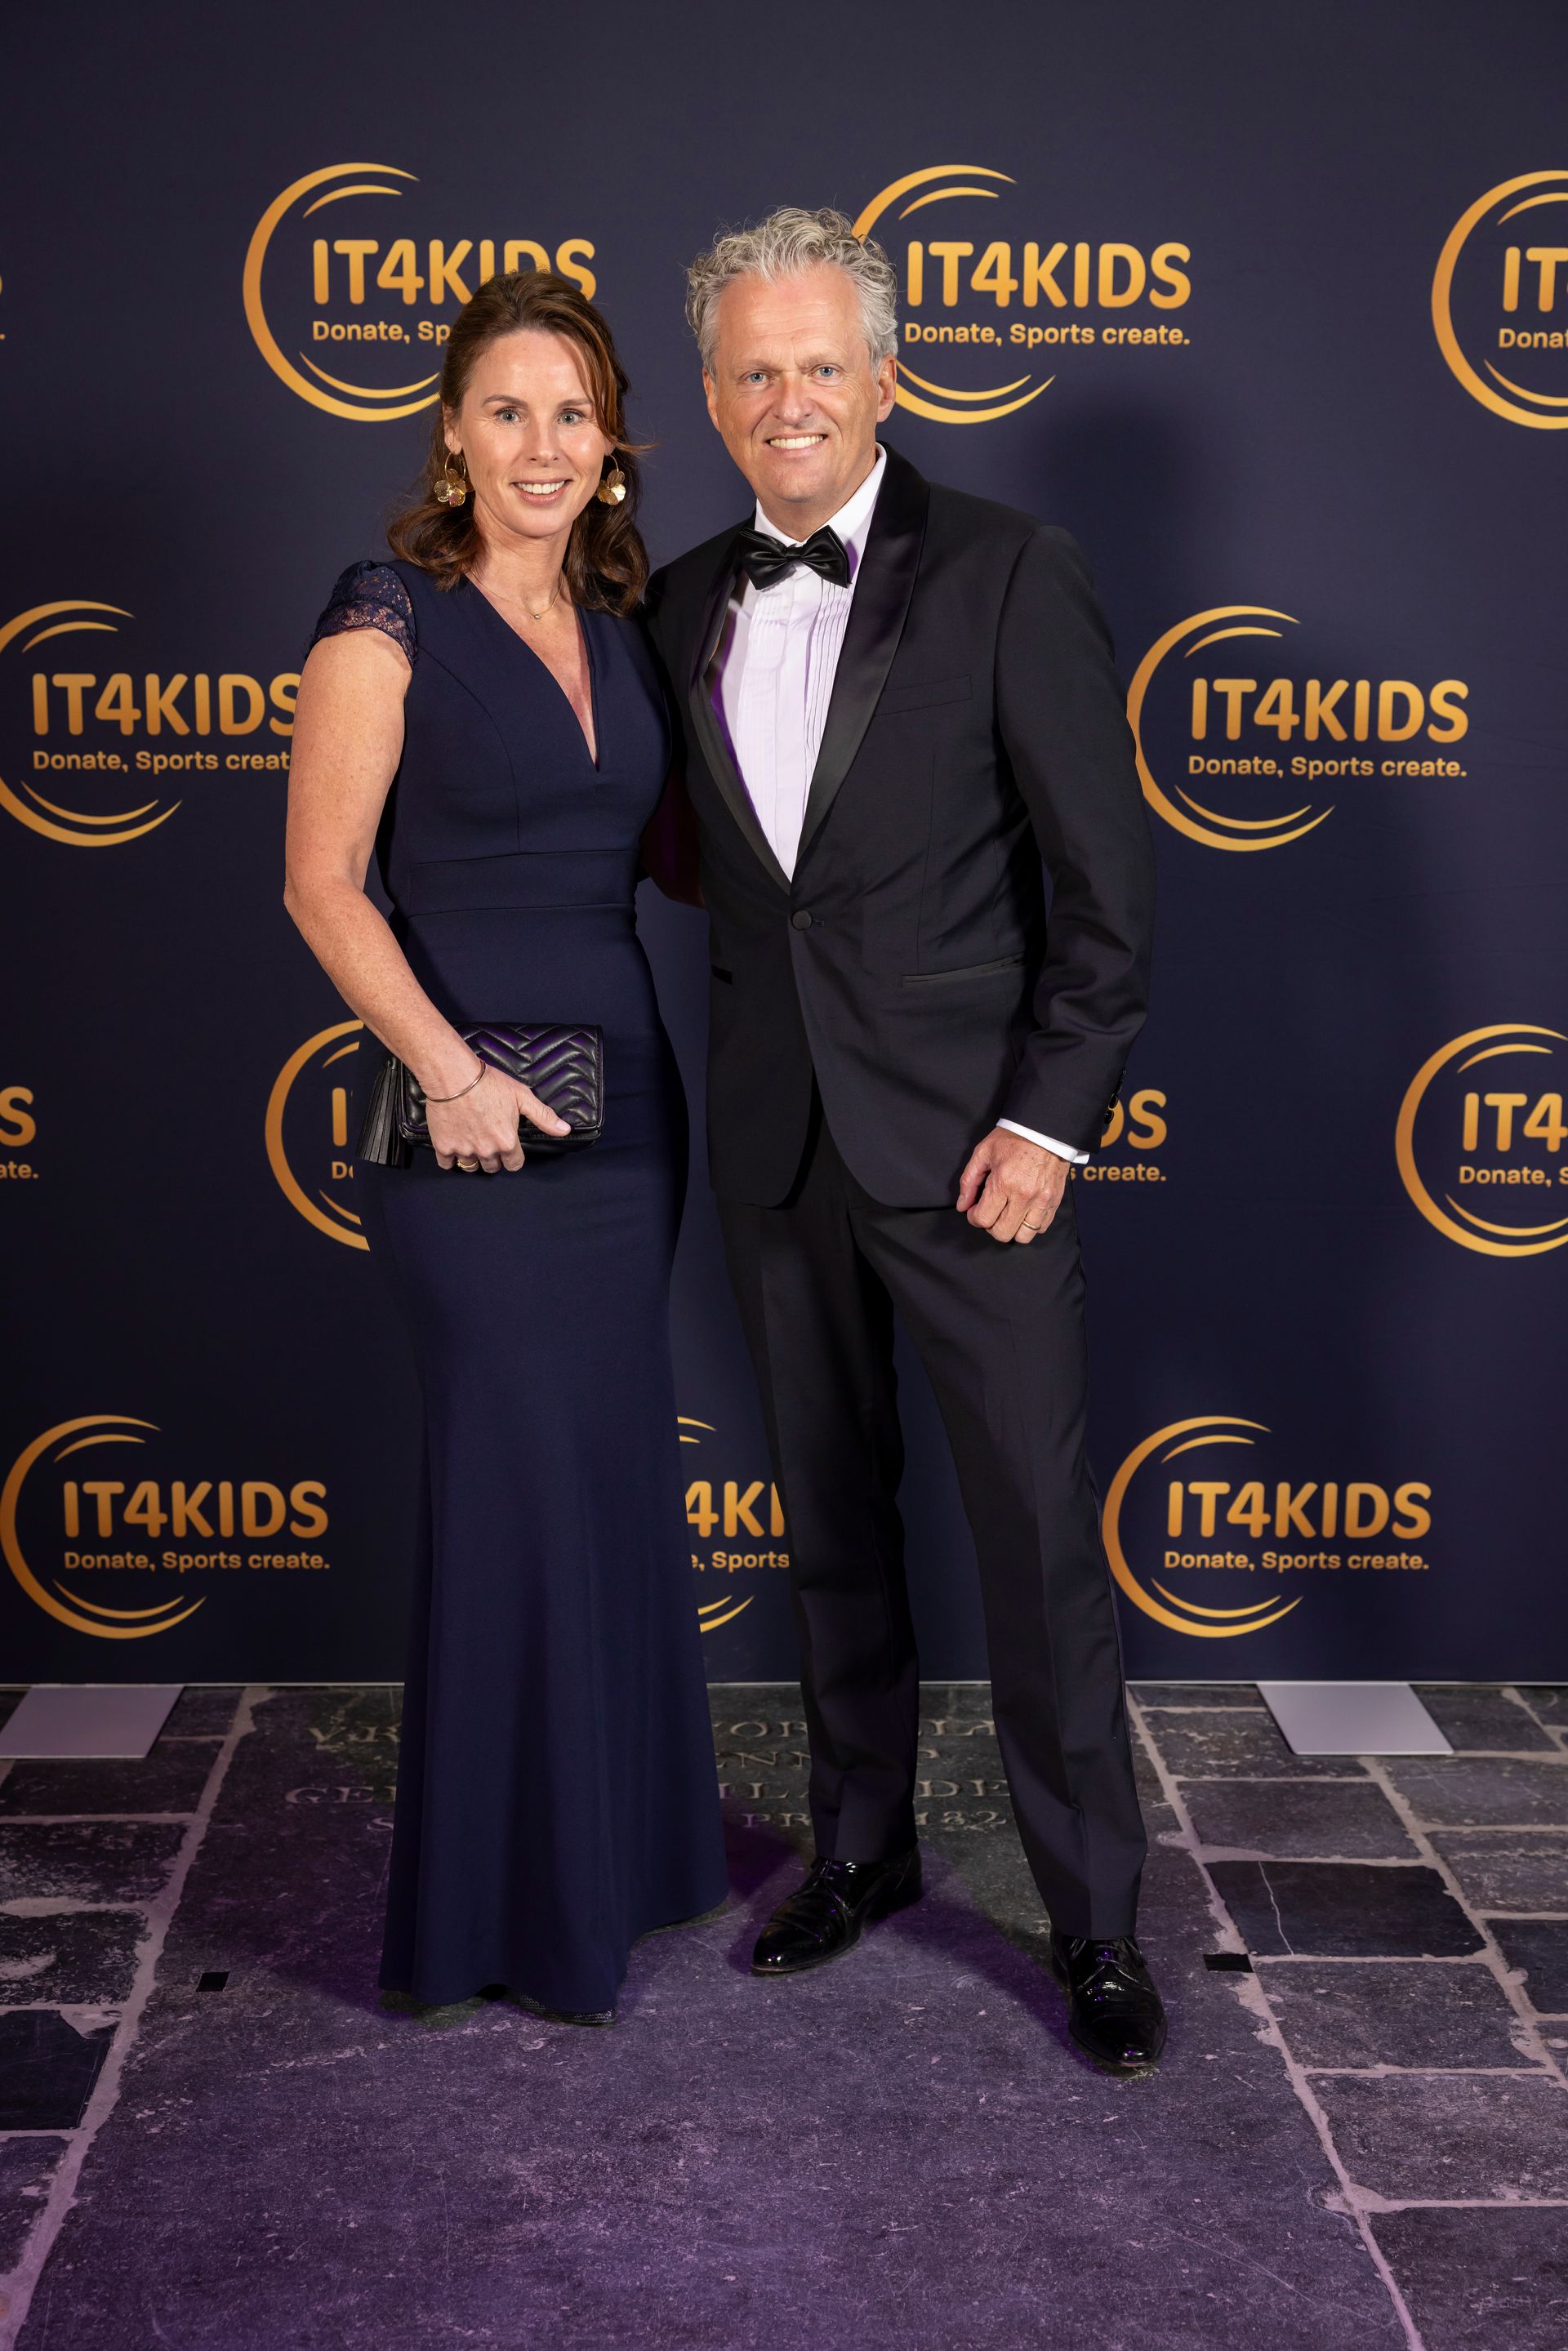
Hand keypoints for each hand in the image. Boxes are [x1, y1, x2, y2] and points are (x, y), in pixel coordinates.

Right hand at [427, 1066, 570, 1173]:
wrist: (454, 1076)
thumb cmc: (488, 1083)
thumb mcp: (522, 1096)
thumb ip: (543, 1116)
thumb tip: (565, 1130)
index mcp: (507, 1142)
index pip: (514, 1165)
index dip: (513, 1156)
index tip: (507, 1146)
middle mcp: (486, 1151)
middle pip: (492, 1168)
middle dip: (493, 1158)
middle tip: (488, 1140)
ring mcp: (464, 1150)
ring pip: (471, 1167)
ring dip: (473, 1159)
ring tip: (472, 1143)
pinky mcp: (444, 1146)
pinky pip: (447, 1164)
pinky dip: (451, 1158)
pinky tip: (453, 1146)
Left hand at [955, 1127, 1068, 1243]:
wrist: (1046, 1130)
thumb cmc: (1014, 1138)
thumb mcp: (983, 1152)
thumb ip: (969, 1180)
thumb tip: (962, 1205)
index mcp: (1004, 1183)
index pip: (983, 1219)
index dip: (974, 1217)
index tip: (974, 1210)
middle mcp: (1024, 1196)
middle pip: (1002, 1233)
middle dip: (990, 1226)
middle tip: (989, 1212)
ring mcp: (1042, 1201)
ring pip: (1023, 1236)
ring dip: (1011, 1229)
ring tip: (1007, 1214)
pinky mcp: (1054, 1201)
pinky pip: (1041, 1228)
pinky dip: (1030, 1224)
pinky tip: (1023, 1211)